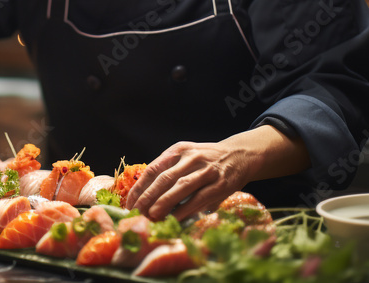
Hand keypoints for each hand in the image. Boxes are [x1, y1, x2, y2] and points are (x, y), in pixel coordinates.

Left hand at [124, 126, 309, 219]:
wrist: (239, 155)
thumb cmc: (206, 160)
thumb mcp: (186, 157)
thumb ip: (168, 170)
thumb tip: (143, 194)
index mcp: (178, 150)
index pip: (153, 169)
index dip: (140, 187)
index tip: (129, 203)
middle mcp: (191, 157)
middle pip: (164, 178)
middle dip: (148, 197)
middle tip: (137, 213)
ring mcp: (207, 170)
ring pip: (181, 186)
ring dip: (164, 203)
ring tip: (151, 216)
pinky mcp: (221, 183)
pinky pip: (199, 198)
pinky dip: (185, 209)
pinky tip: (175, 219)